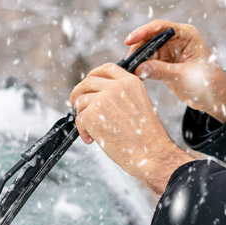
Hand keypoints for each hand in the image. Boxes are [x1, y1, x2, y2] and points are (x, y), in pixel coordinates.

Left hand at [69, 63, 194, 195]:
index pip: (107, 68)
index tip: (87, 85)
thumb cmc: (147, 137)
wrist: (151, 154)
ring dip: (82, 117)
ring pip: (81, 102)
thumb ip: (121, 95)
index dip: (93, 75)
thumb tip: (97, 96)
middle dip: (78, 93)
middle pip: (88, 82)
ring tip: (93, 132)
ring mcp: (103, 99)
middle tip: (74, 104)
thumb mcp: (139, 105)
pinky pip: (79, 119)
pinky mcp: (92, 114)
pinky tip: (93, 140)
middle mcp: (117, 87)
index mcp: (131, 82)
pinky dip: (82, 131)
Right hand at [126, 20, 225, 123]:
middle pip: (150, 39)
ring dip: (137, 61)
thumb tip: (139, 69)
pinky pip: (148, 63)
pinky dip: (140, 69)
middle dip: (137, 50)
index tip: (130, 40)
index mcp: (186, 35)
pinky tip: (135, 76)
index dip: (143, 32)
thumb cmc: (208, 82)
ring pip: (146, 52)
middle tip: (128, 63)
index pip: (161, 28)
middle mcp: (176, 40)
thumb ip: (161, 71)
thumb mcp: (183, 76)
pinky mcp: (164, 64)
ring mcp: (170, 52)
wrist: (214, 97)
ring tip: (130, 72)